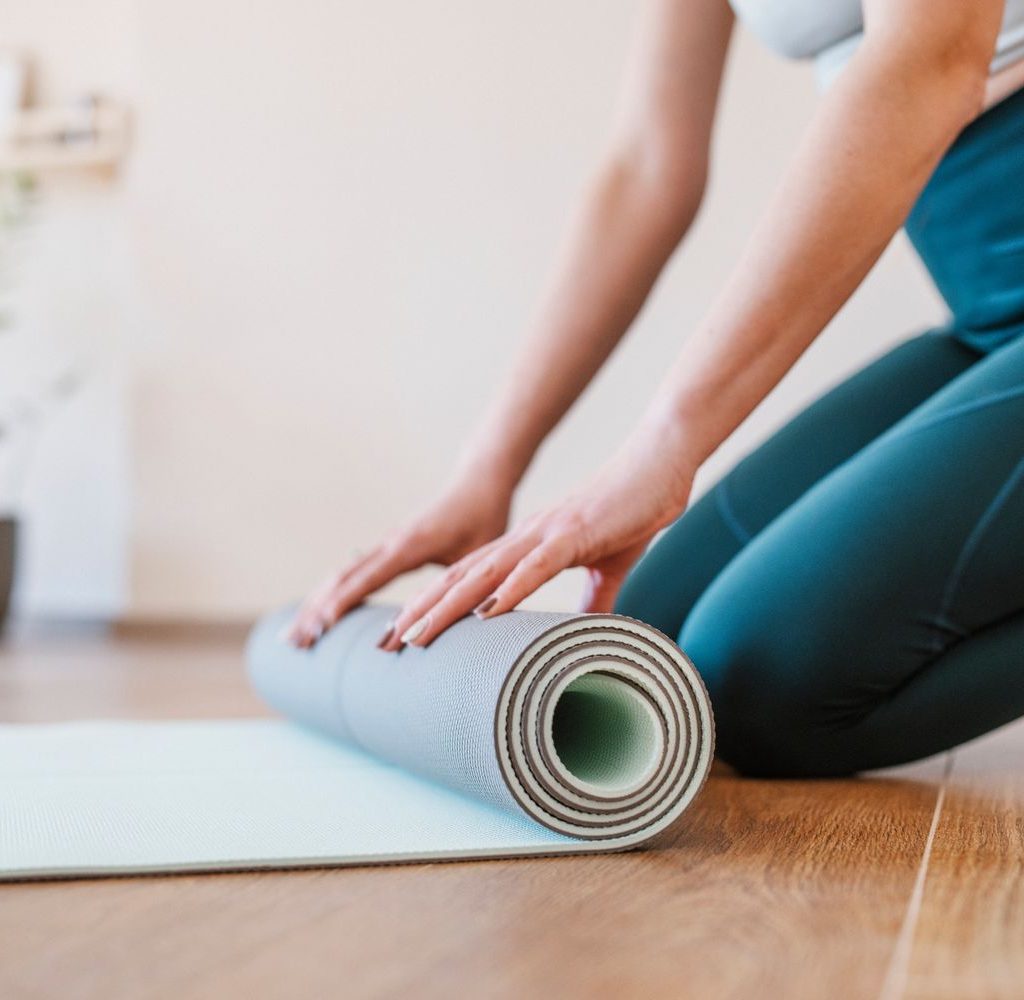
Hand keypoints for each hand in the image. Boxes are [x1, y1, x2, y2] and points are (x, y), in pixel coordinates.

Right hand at [287, 466, 513, 646]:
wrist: (479, 482)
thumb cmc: (485, 518)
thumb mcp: (481, 553)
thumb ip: (467, 584)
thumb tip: (464, 621)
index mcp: (410, 545)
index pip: (368, 578)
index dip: (344, 603)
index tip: (321, 627)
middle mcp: (391, 543)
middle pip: (342, 579)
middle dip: (316, 612)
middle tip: (293, 643)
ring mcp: (387, 545)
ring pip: (342, 577)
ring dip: (316, 605)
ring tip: (294, 636)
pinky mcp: (390, 548)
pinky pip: (353, 573)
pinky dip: (331, 594)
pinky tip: (319, 614)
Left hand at [379, 417, 697, 650]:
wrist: (661, 462)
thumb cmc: (634, 510)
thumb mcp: (609, 565)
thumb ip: (593, 598)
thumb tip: (586, 631)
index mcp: (529, 546)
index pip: (471, 579)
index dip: (437, 604)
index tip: (410, 634)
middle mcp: (527, 538)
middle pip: (462, 577)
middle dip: (424, 610)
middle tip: (389, 642)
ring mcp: (547, 534)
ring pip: (486, 573)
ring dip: (449, 605)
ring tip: (416, 634)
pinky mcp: (576, 533)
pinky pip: (538, 566)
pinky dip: (511, 589)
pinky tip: (488, 612)